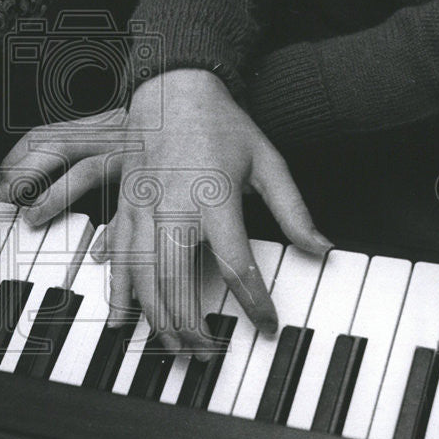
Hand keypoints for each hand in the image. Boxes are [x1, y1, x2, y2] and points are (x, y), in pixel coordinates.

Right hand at [0, 70, 331, 352]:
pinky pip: (117, 256)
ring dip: (156, 317)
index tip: (266, 325)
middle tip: (207, 353)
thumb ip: (294, 212)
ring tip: (173, 345)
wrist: (173, 85)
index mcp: (214, 196)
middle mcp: (173, 205)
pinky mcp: (124, 205)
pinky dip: (118, 290)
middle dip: (192, 325)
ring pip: (142, 276)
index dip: (253, 301)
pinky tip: (121, 316)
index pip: (236, 263)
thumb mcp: (268, 161)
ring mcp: (143, 206)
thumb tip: (321, 249)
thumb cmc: (223, 123)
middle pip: (177, 282)